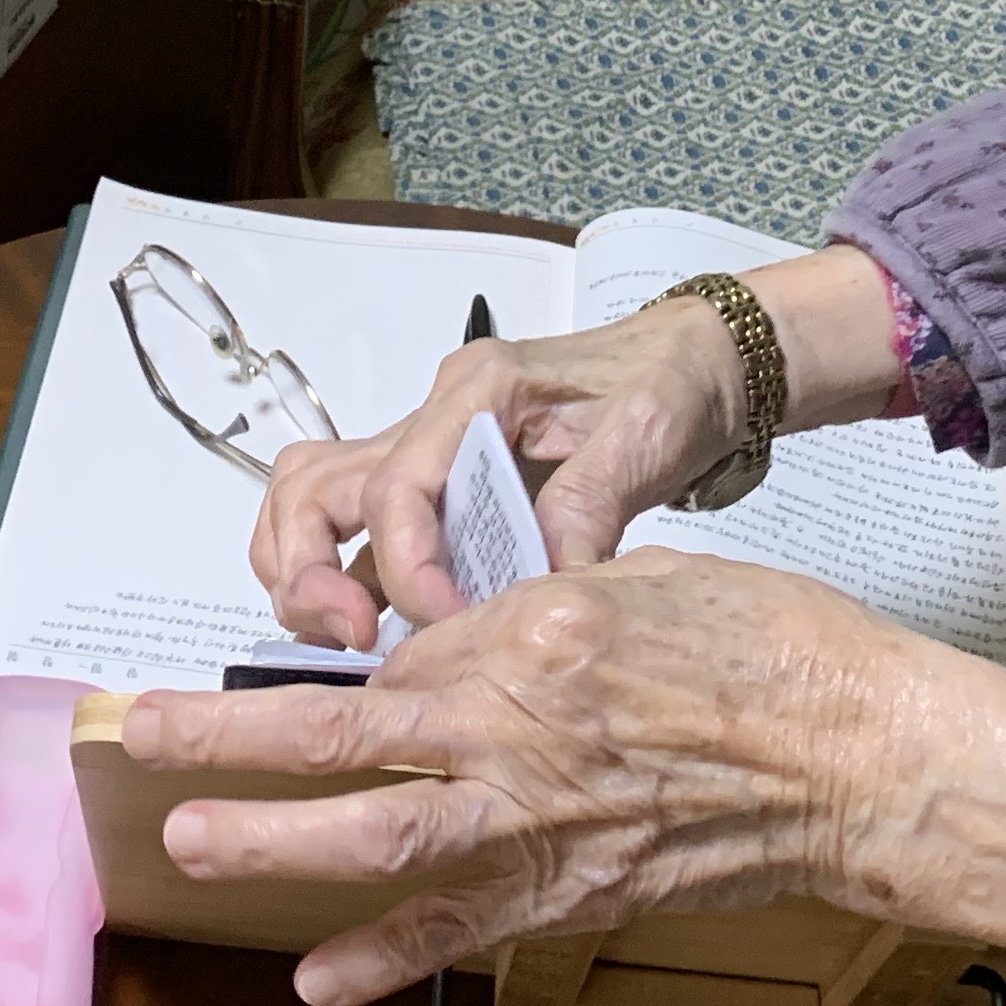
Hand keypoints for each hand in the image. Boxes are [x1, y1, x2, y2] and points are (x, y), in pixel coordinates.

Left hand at [126, 551, 1005, 1005]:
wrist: (861, 758)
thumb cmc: (776, 657)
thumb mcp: (638, 580)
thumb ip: (537, 613)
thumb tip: (469, 645)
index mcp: (533, 631)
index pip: (402, 655)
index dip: (348, 667)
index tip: (304, 674)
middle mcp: (519, 728)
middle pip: (342, 737)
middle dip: (232, 739)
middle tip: (148, 738)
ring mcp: (542, 820)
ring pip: (376, 838)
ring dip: (272, 843)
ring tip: (192, 841)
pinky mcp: (575, 894)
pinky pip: (459, 931)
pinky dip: (385, 958)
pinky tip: (319, 973)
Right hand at [248, 249, 911, 646]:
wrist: (698, 361)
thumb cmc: (672, 383)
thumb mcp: (648, 436)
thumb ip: (590, 505)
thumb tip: (544, 586)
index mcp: (478, 391)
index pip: (398, 483)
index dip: (407, 567)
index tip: (444, 626)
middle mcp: (436, 415)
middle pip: (313, 483)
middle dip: (310, 570)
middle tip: (354, 642)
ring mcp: (429, 448)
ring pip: (313, 499)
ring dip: (308, 574)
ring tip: (352, 644)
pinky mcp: (441, 483)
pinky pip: (356, 525)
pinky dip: (345, 576)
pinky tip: (382, 633)